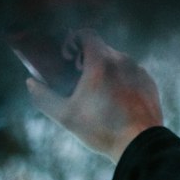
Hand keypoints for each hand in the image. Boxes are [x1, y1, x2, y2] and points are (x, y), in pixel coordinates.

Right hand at [25, 29, 164, 161]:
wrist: (139, 145)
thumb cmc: (101, 129)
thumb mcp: (66, 115)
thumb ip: (44, 97)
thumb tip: (31, 83)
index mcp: (100, 61)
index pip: (86, 34)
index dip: (73, 41)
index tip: (68, 59)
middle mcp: (122, 60)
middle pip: (101, 48)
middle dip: (87, 58)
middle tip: (79, 78)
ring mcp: (139, 71)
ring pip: (117, 61)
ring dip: (105, 70)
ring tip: (98, 93)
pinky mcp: (149, 83)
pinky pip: (131, 74)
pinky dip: (121, 81)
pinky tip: (116, 101)